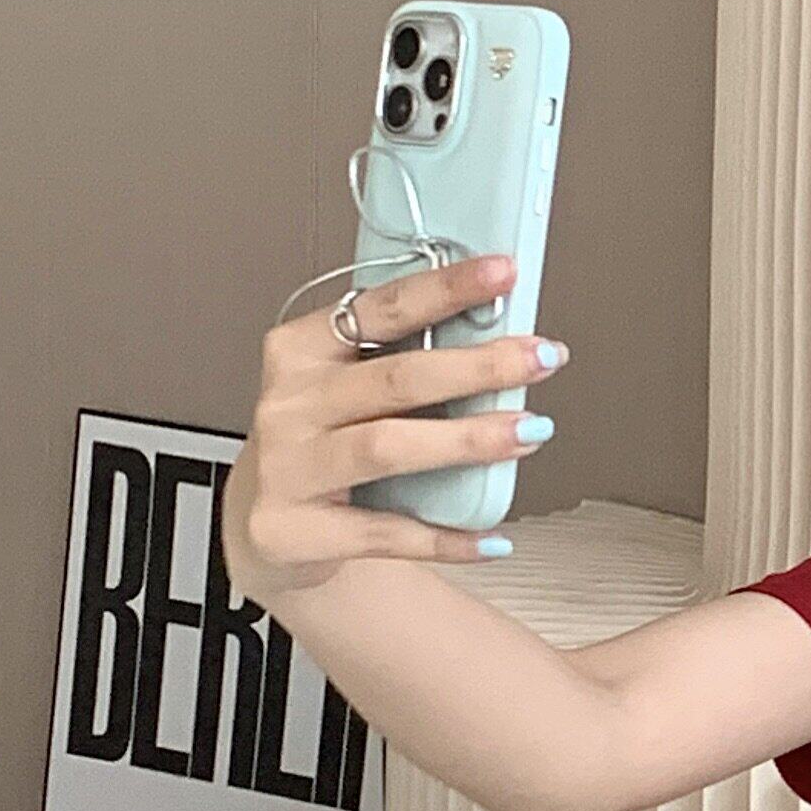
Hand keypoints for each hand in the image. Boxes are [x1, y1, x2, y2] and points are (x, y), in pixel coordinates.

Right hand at [225, 251, 562, 603]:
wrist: (269, 528)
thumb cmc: (320, 446)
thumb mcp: (347, 393)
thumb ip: (405, 364)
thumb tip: (503, 341)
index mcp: (301, 352)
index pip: (380, 309)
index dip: (445, 289)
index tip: (503, 272)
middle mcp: (289, 405)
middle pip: (394, 378)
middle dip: (477, 366)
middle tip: (542, 358)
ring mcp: (287, 468)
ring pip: (387, 446)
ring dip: (467, 440)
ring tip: (529, 432)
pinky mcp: (296, 530)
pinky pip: (386, 532)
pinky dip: (445, 537)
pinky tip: (494, 538)